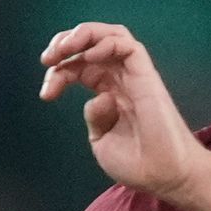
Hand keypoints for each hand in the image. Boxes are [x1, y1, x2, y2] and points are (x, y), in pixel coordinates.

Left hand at [38, 23, 210, 203]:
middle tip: (47, 60)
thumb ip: (94, 117)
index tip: (46, 94)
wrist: (164, 175)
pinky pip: (127, 46)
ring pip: (111, 35)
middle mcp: (120, 79)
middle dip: (64, 45)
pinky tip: (88, 56)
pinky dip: (105, 43)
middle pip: (91, 44)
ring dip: (83, 35)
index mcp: (108, 91)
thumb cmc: (138, 162)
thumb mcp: (102, 140)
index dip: (58, 73)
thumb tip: (95, 98)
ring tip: (63, 49)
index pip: (79, 67)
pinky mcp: (147, 75)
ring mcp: (134, 75)